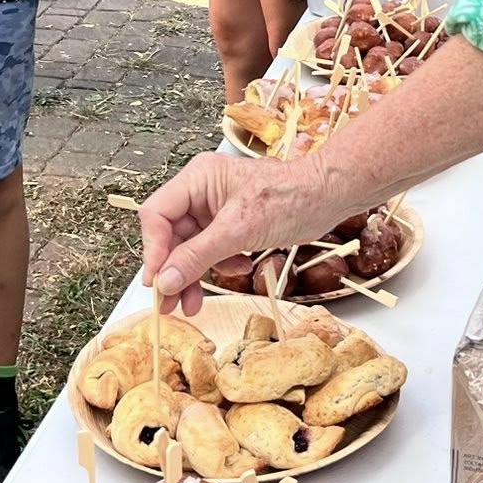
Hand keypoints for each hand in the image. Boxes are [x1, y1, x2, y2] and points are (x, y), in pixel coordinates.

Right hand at [140, 152, 352, 313]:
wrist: (328, 197)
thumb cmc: (290, 198)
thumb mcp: (239, 230)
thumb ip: (198, 256)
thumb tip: (165, 281)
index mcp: (197, 178)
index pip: (157, 215)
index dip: (154, 250)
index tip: (157, 282)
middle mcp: (202, 190)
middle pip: (171, 235)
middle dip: (173, 270)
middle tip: (169, 304)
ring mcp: (216, 207)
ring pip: (190, 247)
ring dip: (193, 274)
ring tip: (194, 304)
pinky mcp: (232, 223)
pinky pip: (212, 249)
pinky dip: (218, 265)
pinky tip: (237, 269)